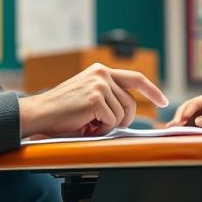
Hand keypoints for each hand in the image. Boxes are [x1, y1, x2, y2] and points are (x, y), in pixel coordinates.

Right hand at [19, 63, 168, 137]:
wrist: (38, 113)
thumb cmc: (61, 111)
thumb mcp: (88, 96)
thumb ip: (109, 96)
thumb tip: (131, 111)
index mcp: (100, 71)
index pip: (135, 78)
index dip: (152, 90)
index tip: (163, 101)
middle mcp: (102, 74)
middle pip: (131, 104)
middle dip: (123, 121)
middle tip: (103, 128)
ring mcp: (99, 84)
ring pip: (122, 115)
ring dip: (108, 126)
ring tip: (89, 125)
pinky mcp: (95, 97)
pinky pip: (111, 121)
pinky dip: (100, 130)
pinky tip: (85, 126)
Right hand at [165, 94, 201, 128]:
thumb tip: (197, 122)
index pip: (193, 104)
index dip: (186, 112)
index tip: (181, 121)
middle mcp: (198, 104)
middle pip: (185, 108)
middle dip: (178, 117)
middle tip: (173, 127)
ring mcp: (196, 112)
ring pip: (183, 115)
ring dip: (176, 122)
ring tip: (169, 130)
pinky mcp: (195, 119)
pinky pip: (185, 122)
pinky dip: (179, 126)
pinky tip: (173, 132)